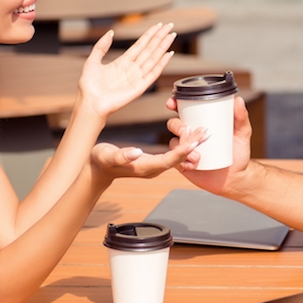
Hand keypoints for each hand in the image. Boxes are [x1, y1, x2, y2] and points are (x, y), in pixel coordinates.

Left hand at [78, 22, 175, 118]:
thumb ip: (101, 46)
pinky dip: (162, 64)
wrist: (91, 103)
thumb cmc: (89, 87)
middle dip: (159, 37)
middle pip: (149, 50)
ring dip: (163, 46)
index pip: (139, 45)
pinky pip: (153, 73)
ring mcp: (137, 78)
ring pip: (153, 58)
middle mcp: (131, 69)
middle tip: (169, 26)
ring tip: (171, 35)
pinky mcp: (140, 87)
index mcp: (122, 63)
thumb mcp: (92, 61)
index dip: (149, 35)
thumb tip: (110, 33)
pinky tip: (168, 54)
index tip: (157, 26)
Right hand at [90, 128, 207, 179]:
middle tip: (206, 132)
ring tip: (203, 133)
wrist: (96, 170)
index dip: (182, 151)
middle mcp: (152, 169)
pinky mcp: (153, 162)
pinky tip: (190, 137)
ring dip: (190, 145)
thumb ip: (121, 155)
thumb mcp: (107, 156)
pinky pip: (172, 155)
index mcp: (144, 168)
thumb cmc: (100, 161)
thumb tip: (136, 152)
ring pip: (176, 157)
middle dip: (192, 146)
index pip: (168, 160)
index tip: (195, 142)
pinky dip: (182, 146)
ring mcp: (153, 167)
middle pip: (177, 158)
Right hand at [165, 94, 251, 193]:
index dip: (174, 104)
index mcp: (200, 122)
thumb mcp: (242, 133)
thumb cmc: (238, 153)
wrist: (235, 177)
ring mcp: (185, 149)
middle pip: (174, 124)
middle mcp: (190, 133)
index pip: (183, 109)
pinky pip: (175, 160)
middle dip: (178, 126)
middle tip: (188, 130)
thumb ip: (241, 117)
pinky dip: (183, 161)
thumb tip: (238, 100)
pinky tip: (194, 164)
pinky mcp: (183, 163)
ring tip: (197, 154)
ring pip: (174, 142)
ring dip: (182, 146)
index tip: (172, 103)